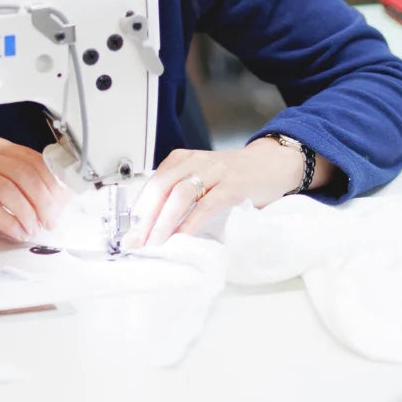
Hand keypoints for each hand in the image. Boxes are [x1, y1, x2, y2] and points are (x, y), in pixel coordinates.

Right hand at [0, 135, 70, 241]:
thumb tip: (56, 198)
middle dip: (42, 200)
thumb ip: (19, 183)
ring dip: (26, 213)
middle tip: (50, 220)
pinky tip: (15, 231)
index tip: (61, 203)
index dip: (51, 182)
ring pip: (6, 189)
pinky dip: (7, 221)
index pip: (32, 159)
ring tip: (32, 228)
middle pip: (22, 173)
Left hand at [125, 138, 325, 248]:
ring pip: (180, 194)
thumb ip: (181, 191)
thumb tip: (154, 223)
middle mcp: (195, 162)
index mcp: (182, 159)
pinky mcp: (234, 185)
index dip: (138, 208)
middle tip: (137, 241)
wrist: (273, 162)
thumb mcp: (202, 176)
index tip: (129, 232)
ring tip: (156, 242)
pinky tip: (183, 236)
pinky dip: (192, 222)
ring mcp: (215, 172)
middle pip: (160, 187)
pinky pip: (207, 204)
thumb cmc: (234, 175)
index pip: (152, 182)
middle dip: (145, 217)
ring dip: (164, 222)